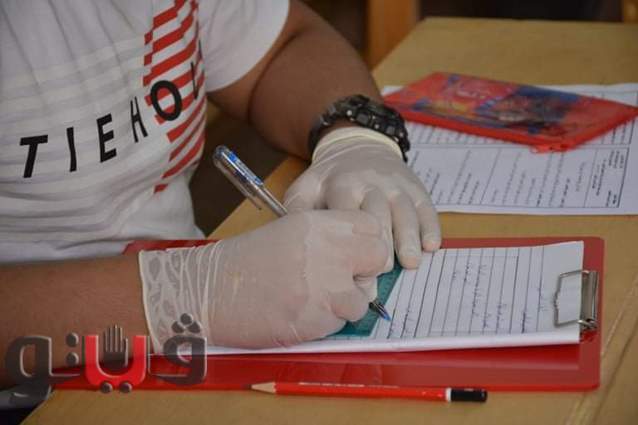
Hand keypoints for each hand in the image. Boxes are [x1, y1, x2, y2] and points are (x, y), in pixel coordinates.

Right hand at [139, 210, 386, 349]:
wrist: (209, 291)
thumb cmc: (245, 262)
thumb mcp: (288, 233)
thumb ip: (327, 237)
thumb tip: (363, 255)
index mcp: (315, 222)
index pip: (370, 224)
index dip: (367, 241)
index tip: (355, 254)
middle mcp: (324, 248)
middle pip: (378, 255)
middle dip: (367, 271)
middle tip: (346, 279)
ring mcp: (322, 284)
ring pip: (365, 296)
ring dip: (347, 303)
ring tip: (317, 300)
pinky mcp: (315, 317)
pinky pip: (342, 322)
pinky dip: (329, 322)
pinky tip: (304, 313)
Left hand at [284, 128, 440, 271]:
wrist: (357, 145)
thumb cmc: (329, 178)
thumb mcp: (306, 187)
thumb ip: (299, 211)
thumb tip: (298, 245)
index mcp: (342, 184)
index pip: (348, 215)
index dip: (349, 243)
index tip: (349, 270)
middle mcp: (372, 183)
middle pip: (379, 214)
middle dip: (381, 244)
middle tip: (381, 271)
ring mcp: (396, 184)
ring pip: (405, 211)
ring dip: (409, 237)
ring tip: (411, 262)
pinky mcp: (416, 187)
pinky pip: (426, 208)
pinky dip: (430, 227)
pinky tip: (431, 246)